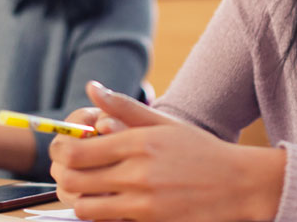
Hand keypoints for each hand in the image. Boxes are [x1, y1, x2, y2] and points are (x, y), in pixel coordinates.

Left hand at [49, 81, 284, 221]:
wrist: (237, 185)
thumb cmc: (199, 150)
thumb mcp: (165, 123)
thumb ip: (125, 107)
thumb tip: (92, 87)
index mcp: (139, 143)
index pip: (76, 152)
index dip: (59, 150)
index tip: (62, 147)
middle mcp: (138, 175)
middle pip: (72, 181)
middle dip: (62, 173)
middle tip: (71, 167)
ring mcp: (143, 205)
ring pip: (84, 207)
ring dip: (80, 196)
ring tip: (90, 186)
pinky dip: (100, 213)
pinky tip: (110, 201)